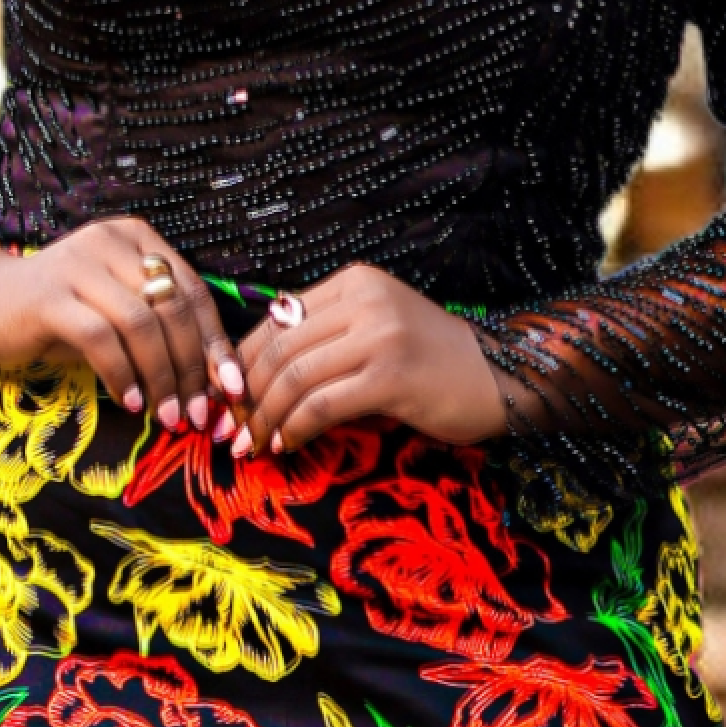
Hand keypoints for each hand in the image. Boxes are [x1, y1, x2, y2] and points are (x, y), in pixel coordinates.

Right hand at [0, 216, 246, 438]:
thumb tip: (211, 385)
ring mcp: (78, 264)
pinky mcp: (49, 296)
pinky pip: (101, 338)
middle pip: (173, 308)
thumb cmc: (55, 315)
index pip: (193, 292)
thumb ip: (158, 333)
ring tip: (166, 415)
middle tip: (196, 414)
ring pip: (142, 323)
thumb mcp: (114, 314)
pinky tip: (130, 401)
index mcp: (136, 238)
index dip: (216, 344)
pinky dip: (122, 374)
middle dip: (191, 368)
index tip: (231, 390)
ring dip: (160, 377)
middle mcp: (110, 242)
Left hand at [235, 263, 507, 455]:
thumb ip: (325, 339)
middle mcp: (364, 299)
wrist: (500, 377)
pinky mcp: (391, 375)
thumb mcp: (375, 332)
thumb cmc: (432, 363)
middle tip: (230, 431)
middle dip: (246, 396)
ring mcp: (379, 335)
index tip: (225, 401)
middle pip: (279, 348)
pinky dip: (295, 428)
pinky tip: (287, 444)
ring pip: (295, 378)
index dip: (241, 363)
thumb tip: (253, 376)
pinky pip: (322, 405)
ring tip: (252, 445)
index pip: (277, 320)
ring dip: (265, 418)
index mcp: (354, 282)